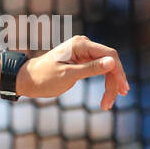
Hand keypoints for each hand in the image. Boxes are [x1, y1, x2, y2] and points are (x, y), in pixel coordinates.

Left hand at [16, 36, 130, 110]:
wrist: (27, 80)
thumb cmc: (43, 77)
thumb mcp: (68, 75)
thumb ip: (90, 69)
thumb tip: (113, 62)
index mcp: (81, 45)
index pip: (109, 55)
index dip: (118, 72)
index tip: (122, 89)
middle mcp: (84, 45)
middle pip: (109, 62)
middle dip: (114, 81)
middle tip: (113, 100)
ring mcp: (83, 53)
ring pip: (106, 68)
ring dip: (109, 85)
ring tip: (108, 104)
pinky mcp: (82, 61)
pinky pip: (98, 70)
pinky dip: (103, 83)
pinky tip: (107, 96)